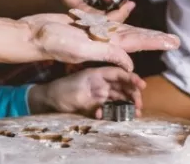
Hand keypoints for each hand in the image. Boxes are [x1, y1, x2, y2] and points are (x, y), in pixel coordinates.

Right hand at [19, 11, 179, 70]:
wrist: (33, 35)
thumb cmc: (55, 43)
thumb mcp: (83, 49)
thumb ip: (107, 53)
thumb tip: (131, 65)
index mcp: (107, 47)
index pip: (137, 44)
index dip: (156, 42)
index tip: (174, 44)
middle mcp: (104, 40)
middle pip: (136, 37)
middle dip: (154, 39)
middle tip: (174, 40)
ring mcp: (95, 32)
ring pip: (124, 28)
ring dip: (141, 28)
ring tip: (158, 31)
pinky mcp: (86, 22)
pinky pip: (107, 18)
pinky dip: (120, 12)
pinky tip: (130, 5)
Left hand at [28, 66, 146, 116]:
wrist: (48, 99)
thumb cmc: (61, 92)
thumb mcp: (77, 95)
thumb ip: (94, 101)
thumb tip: (106, 110)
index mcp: (97, 74)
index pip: (118, 73)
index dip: (131, 78)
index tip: (142, 85)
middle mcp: (101, 82)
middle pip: (122, 85)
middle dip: (133, 94)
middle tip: (139, 105)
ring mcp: (100, 92)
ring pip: (119, 96)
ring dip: (128, 104)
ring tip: (136, 113)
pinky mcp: (97, 102)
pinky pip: (111, 105)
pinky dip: (117, 110)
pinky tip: (119, 116)